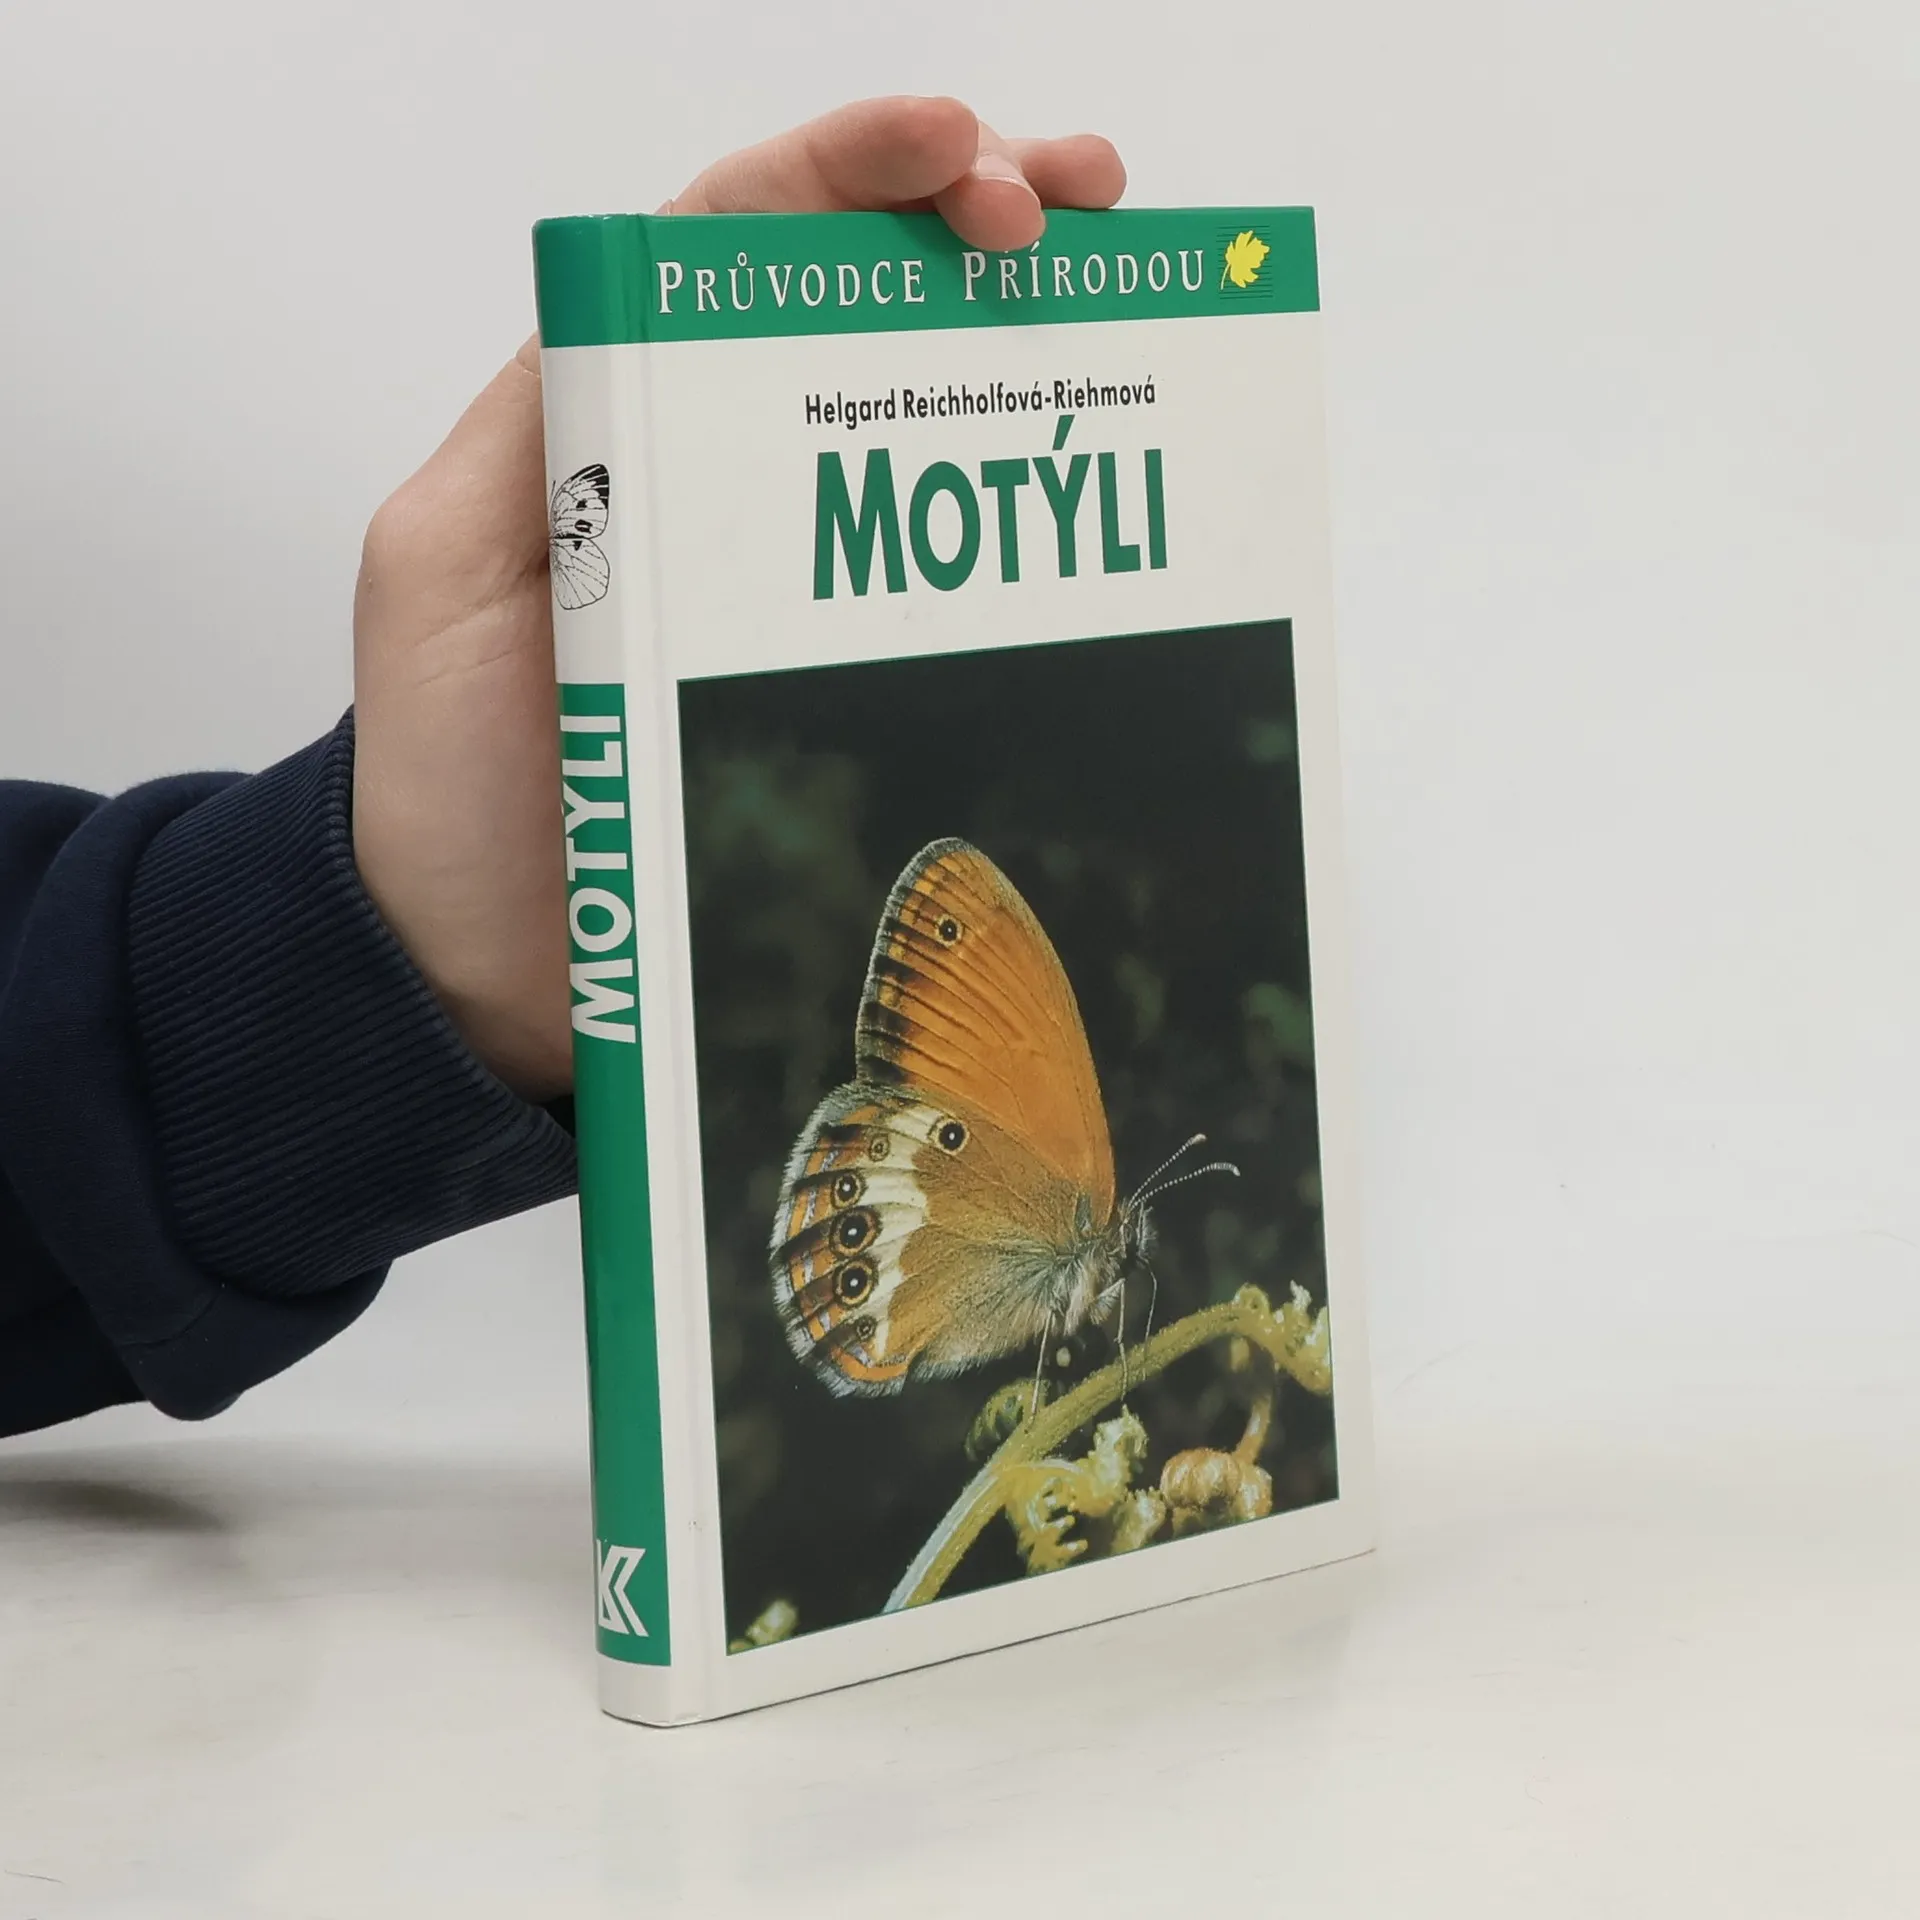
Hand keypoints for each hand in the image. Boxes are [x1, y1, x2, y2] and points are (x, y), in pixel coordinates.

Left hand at [351, 98, 1125, 1101]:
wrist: (483, 967)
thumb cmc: (444, 777)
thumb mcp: (442, 573)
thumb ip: (532, 434)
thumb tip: (642, 305)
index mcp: (626, 423)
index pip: (745, 245)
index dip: (855, 170)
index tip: (961, 153)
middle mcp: (728, 480)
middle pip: (863, 304)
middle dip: (978, 216)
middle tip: (1087, 200)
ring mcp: (801, 583)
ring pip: (925, 425)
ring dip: (1026, 339)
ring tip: (1125, 284)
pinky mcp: (849, 685)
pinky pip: (953, 584)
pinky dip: (1030, 521)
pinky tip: (1100, 493)